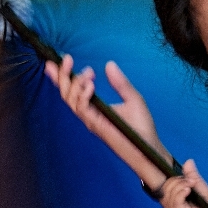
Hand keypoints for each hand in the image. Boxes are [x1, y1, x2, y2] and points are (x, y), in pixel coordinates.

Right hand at [45, 56, 169, 181]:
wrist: (149, 149)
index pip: (72, 90)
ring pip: (70, 100)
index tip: (59, 60)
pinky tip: (90, 85)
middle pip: (66, 94)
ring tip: (88, 73)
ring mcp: (90, 120)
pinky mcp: (95, 125)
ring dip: (75, 83)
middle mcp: (88, 114)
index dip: (62, 76)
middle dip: (62, 75)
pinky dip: (83, 95)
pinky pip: (82, 109)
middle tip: (67, 59)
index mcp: (94, 107)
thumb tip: (109, 64)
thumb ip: (120, 82)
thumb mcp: (132, 98)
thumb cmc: (141, 127)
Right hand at [162, 159, 207, 207]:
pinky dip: (181, 193)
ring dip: (181, 185)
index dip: (173, 179)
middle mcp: (171, 205)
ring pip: (170, 193)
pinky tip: (188, 190)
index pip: (164, 186)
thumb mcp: (196, 182)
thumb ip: (190, 173)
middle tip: (191, 181)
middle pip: (166, 188)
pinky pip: (176, 201)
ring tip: (192, 185)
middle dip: (178, 181)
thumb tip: (188, 161)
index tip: (186, 178)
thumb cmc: (205, 198)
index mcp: (172, 197)